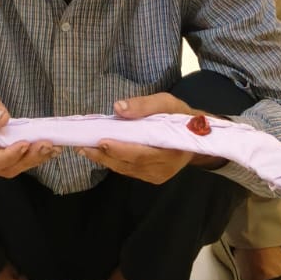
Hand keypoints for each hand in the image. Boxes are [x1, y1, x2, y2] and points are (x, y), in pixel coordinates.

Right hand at [0, 141, 57, 178]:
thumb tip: (2, 119)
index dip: (8, 155)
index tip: (24, 144)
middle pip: (6, 166)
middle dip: (28, 157)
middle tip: (46, 146)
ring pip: (16, 165)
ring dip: (35, 157)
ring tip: (54, 147)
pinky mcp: (3, 153)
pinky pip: (20, 158)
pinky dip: (35, 153)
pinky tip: (50, 147)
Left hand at [78, 92, 196, 184]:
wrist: (197, 136)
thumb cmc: (181, 117)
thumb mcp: (167, 103)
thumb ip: (144, 106)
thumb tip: (118, 107)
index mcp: (171, 151)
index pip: (141, 153)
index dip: (120, 148)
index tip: (101, 140)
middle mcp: (163, 169)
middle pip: (129, 164)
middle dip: (105, 154)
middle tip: (83, 145)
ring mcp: (156, 176)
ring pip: (126, 169)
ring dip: (105, 159)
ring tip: (85, 148)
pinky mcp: (151, 177)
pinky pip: (129, 170)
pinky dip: (113, 161)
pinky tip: (99, 153)